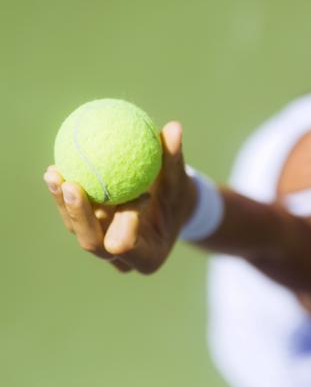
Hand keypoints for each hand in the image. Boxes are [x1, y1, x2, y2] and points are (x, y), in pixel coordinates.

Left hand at [43, 121, 196, 273]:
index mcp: (148, 256)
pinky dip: (64, 195)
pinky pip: (73, 216)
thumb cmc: (178, 194)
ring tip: (54, 173)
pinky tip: (55, 170)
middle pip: (93, 243)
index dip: (122, 226)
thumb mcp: (180, 178)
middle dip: (80, 216)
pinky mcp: (90, 233)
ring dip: (64, 203)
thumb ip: (174, 158)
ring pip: (78, 229)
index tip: (125, 199)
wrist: (168, 208)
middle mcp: (121, 259)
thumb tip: (175, 128)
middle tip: (73, 186)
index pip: (127, 245)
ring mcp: (102, 248)